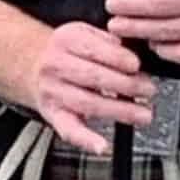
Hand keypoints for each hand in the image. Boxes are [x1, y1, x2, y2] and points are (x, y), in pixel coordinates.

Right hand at [29, 21, 155, 155]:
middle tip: (148, 90)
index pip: (94, 49)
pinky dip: (86, 140)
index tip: (136, 65)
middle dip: (126, 85)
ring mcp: (53, 92)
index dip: (118, 58)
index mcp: (66, 40)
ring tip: (142, 114)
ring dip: (119, 111)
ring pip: (88, 103)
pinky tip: (102, 146)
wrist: (32, 64)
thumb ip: (108, 41)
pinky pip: (68, 130)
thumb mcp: (84, 32)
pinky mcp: (53, 114)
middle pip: (94, 77)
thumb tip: (136, 55)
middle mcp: (56, 66)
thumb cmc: (68, 51)